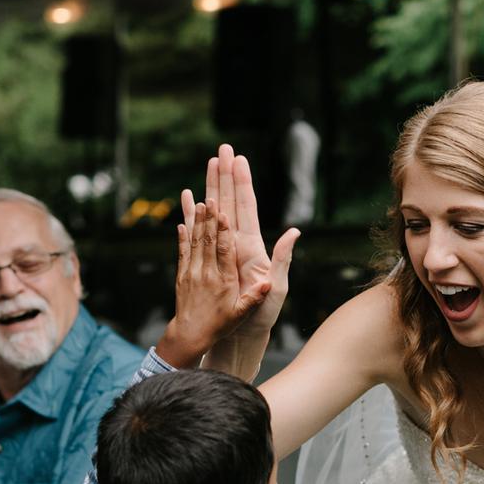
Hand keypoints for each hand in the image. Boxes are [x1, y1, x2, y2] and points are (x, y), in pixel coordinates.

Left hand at [158, 197, 270, 367]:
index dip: (222, 232)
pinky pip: (182, 251)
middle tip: (211, 197)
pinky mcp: (182, 275)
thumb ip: (255, 297)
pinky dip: (182, 236)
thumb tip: (269, 283)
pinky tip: (182, 222)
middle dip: (209, 218)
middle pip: (207, 241)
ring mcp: (192, 273)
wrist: (190, 335)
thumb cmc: (220, 324)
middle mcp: (206, 274)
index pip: (223, 251)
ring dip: (196, 220)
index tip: (223, 214)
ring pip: (194, 242)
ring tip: (198, 200)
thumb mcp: (241, 314)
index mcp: (224, 281)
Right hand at [203, 144, 298, 336]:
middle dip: (226, 175)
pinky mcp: (210, 260)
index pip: (246, 207)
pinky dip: (193, 213)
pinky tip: (189, 196)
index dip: (242, 183)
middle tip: (223, 148)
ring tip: (209, 163)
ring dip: (211, 186)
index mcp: (251, 246)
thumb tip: (294, 232)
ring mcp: (222, 249)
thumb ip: (282, 259)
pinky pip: (198, 231)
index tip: (238, 159)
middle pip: (231, 201)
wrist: (243, 335)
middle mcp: (237, 243)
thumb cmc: (262, 314)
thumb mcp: (276, 286)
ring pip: (215, 211)